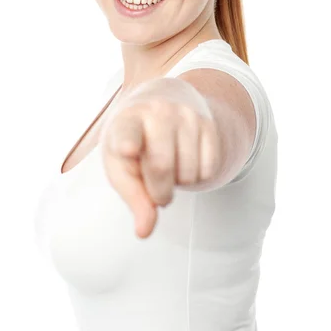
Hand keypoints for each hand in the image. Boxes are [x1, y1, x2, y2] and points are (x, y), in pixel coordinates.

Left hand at [99, 94, 219, 238]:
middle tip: (156, 191)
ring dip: (179, 183)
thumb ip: (132, 198)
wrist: (162, 99)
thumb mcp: (121, 165)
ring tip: (170, 167)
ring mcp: (186, 116)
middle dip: (159, 192)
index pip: (127, 132)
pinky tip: (185, 162)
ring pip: (188, 172)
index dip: (127, 143)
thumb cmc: (135, 139)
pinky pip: (208, 170)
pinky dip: (197, 176)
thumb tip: (144, 232)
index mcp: (127, 121)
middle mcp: (157, 113)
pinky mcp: (209, 125)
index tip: (126, 149)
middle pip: (161, 167)